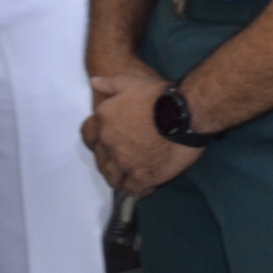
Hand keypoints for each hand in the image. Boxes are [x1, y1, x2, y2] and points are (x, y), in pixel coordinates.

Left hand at [84, 72, 197, 196]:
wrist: (185, 114)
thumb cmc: (159, 96)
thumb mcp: (131, 82)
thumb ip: (110, 84)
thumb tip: (95, 83)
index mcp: (103, 120)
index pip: (88, 136)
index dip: (97, 141)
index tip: (108, 143)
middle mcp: (109, 143)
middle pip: (101, 159)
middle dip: (110, 161)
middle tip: (126, 160)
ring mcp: (124, 162)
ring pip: (113, 178)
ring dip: (120, 178)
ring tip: (133, 176)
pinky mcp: (142, 177)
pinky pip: (132, 190)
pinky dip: (137, 190)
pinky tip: (147, 186)